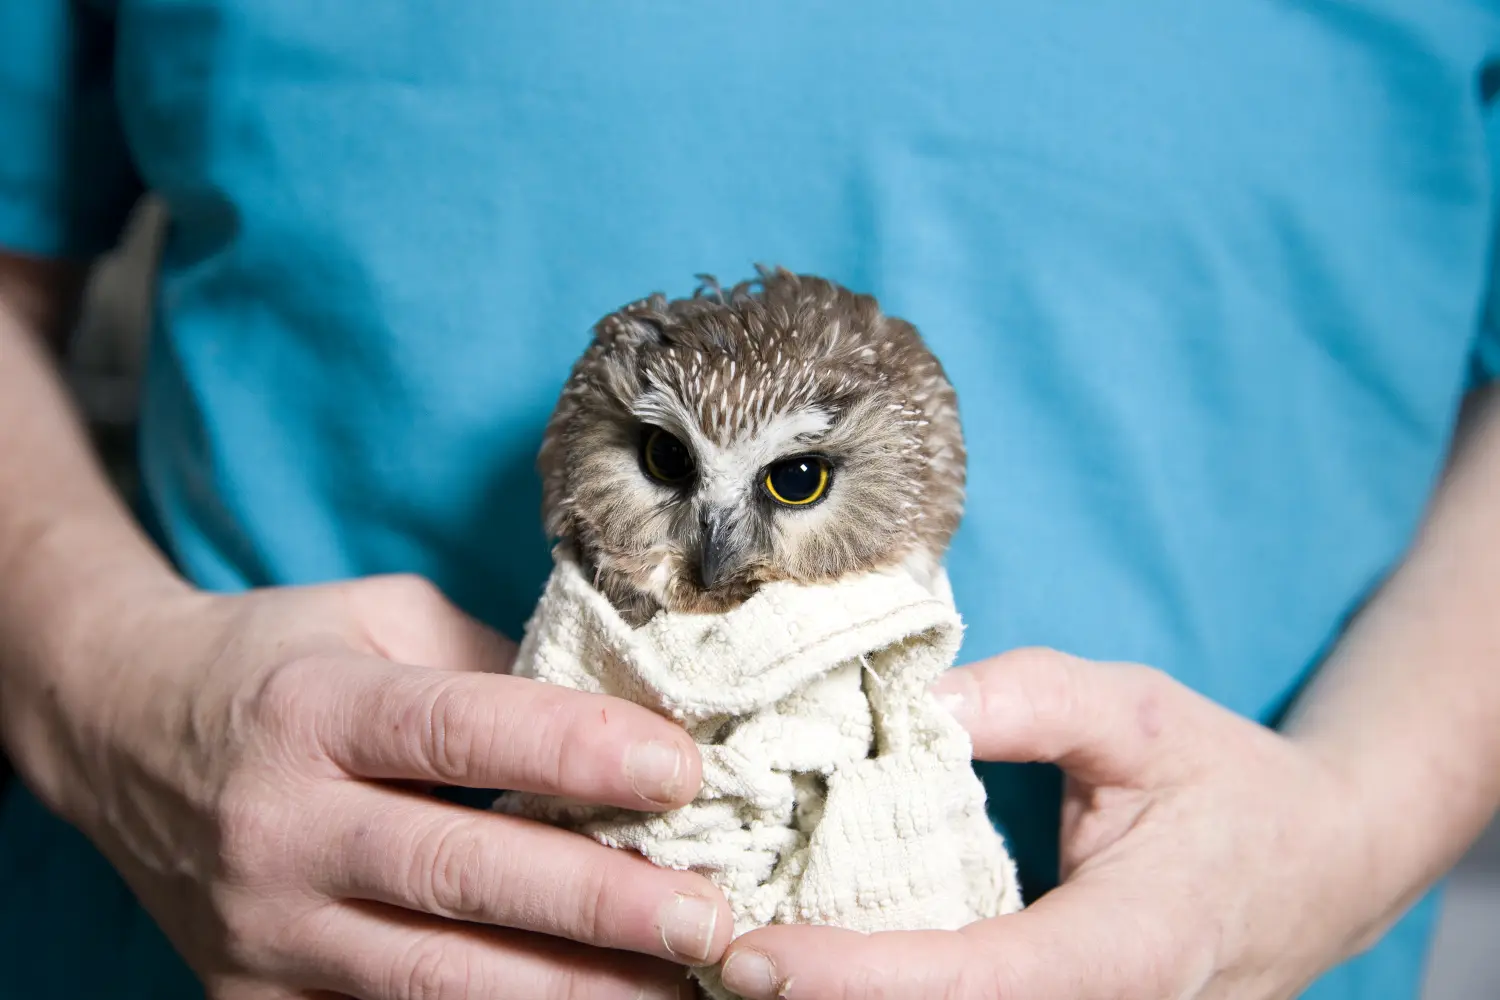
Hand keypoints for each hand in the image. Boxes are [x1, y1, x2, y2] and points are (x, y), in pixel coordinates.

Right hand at [13, 573, 729, 999]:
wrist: (121, 730)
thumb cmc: (277, 663)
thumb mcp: (376, 621)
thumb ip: (488, 667)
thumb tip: (618, 717)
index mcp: (312, 711)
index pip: (461, 731)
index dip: (577, 751)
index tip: (682, 770)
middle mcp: (279, 826)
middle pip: (455, 873)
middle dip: (595, 903)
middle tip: (708, 919)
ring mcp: (260, 929)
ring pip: (428, 978)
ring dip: (563, 990)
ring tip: (674, 989)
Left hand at [717, 648, 1379, 999]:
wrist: (1325, 863)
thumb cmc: (1232, 782)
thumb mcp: (1137, 713)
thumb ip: (1026, 700)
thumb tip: (907, 703)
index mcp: (1124, 953)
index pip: (971, 984)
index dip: (855, 980)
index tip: (753, 956)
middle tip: (708, 953)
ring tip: (742, 958)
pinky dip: (888, 999)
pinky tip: (818, 967)